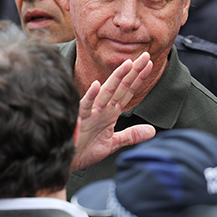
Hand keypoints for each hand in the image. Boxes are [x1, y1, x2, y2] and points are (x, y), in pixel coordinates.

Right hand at [71, 52, 154, 171]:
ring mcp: (91, 113)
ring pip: (106, 92)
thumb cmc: (84, 150)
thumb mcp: (113, 143)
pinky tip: (97, 85)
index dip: (139, 78)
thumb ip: (132, 135)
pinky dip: (90, 96)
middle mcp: (102, 108)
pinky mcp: (79, 120)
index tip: (150, 64)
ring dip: (117, 78)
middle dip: (133, 71)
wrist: (64, 161)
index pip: (127, 91)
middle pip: (121, 87)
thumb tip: (152, 130)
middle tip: (146, 56)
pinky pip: (84, 106)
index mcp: (110, 112)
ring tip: (128, 64)